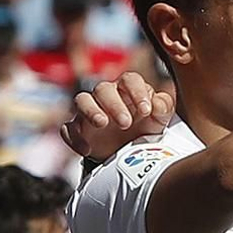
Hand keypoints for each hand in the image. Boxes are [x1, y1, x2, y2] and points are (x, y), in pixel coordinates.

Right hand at [60, 72, 175, 163]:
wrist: (130, 153)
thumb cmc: (145, 128)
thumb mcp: (160, 119)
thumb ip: (163, 107)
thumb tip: (157, 103)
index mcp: (128, 89)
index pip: (130, 79)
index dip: (137, 92)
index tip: (146, 110)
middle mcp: (107, 96)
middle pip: (103, 88)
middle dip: (114, 104)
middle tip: (126, 123)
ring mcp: (90, 111)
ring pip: (82, 100)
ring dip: (91, 111)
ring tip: (102, 124)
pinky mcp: (78, 129)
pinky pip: (68, 129)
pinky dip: (75, 138)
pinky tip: (87, 149)